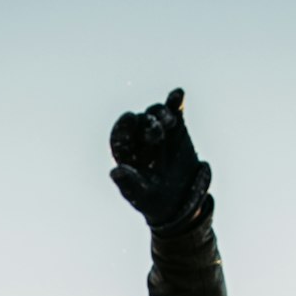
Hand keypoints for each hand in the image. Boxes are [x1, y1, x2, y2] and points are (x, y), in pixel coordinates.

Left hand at [109, 87, 210, 233]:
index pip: (120, 134)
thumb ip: (128, 183)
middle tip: (156, 135)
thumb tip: (115, 171)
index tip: (130, 120)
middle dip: (147, 124)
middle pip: (140, 122)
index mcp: (125, 152)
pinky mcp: (177, 127)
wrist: (180, 201)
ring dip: (161, 114)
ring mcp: (158, 131)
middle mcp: (139, 138)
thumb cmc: (153, 200)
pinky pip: (174, 111)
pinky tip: (178, 94)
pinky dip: (175, 101)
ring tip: (169, 122)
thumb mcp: (141, 195)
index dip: (124, 126)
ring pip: (156, 114)